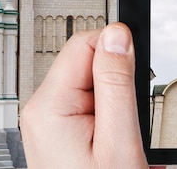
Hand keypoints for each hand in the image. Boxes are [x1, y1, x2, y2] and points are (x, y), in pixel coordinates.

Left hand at [20, 23, 147, 168]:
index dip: (116, 52)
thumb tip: (118, 35)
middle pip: (88, 61)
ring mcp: (50, 120)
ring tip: (122, 132)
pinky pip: (90, 101)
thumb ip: (117, 83)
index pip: (85, 43)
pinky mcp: (60, 128)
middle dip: (118, 81)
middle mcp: (42, 109)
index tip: (134, 71)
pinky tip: (116, 137)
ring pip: (93, 82)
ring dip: (116, 99)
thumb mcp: (118, 140)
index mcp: (49, 106)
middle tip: (128, 115)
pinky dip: (110, 113)